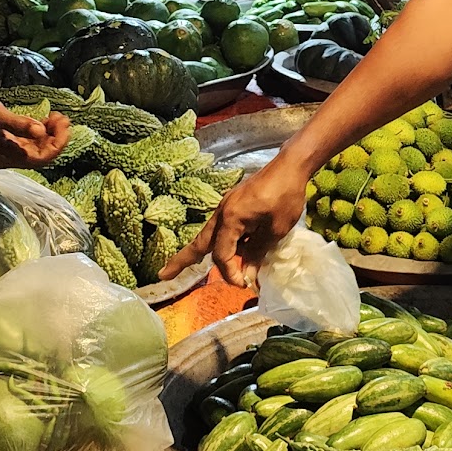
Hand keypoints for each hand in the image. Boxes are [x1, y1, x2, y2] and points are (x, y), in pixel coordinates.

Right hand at [0, 88, 70, 167]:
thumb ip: (16, 124)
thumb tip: (39, 130)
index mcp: (5, 155)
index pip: (42, 158)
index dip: (58, 143)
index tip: (64, 123)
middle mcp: (7, 158)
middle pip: (41, 155)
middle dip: (56, 138)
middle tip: (62, 117)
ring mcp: (5, 152)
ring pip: (35, 149)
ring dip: (49, 135)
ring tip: (56, 116)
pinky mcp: (2, 144)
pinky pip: (27, 143)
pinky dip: (38, 133)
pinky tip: (43, 120)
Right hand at [162, 157, 308, 286]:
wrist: (289, 167)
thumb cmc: (285, 198)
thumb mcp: (275, 231)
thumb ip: (257, 254)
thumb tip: (246, 276)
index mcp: (230, 219)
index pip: (221, 255)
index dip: (230, 273)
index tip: (243, 284)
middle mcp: (221, 213)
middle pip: (199, 242)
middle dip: (181, 260)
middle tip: (162, 276)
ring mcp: (225, 207)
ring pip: (206, 234)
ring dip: (196, 251)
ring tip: (179, 265)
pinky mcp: (232, 204)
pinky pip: (218, 228)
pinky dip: (215, 242)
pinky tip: (220, 250)